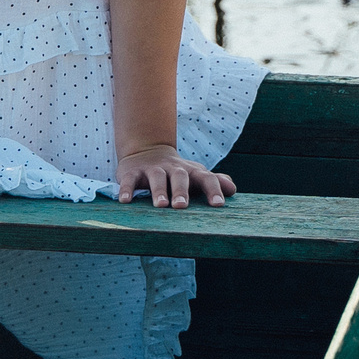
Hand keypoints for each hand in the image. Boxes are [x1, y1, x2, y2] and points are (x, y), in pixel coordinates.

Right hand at [115, 143, 234, 208]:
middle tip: (181, 206)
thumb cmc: (179, 173)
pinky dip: (127, 189)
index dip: (213, 190)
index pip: (206, 178)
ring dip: (159, 191)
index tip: (218, 205)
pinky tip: (126, 201)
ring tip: (161, 205)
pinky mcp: (133, 172)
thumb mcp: (196, 176)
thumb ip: (214, 182)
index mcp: (192, 172)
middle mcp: (173, 169)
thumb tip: (232, 189)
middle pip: (180, 177)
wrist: (148, 151)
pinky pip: (129, 180)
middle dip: (181, 191)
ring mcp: (153, 170)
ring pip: (157, 178)